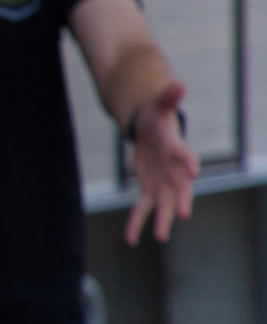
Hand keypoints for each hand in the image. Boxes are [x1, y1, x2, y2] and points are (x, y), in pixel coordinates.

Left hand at [125, 80, 197, 244]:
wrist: (151, 129)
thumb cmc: (157, 116)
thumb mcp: (159, 104)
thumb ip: (169, 96)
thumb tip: (178, 84)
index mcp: (176, 149)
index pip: (185, 155)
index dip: (188, 162)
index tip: (193, 172)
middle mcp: (174, 170)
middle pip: (181, 187)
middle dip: (182, 200)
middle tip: (183, 215)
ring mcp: (163, 181)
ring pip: (165, 203)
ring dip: (162, 219)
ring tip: (160, 237)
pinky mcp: (149, 188)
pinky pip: (143, 208)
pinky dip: (136, 222)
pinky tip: (129, 240)